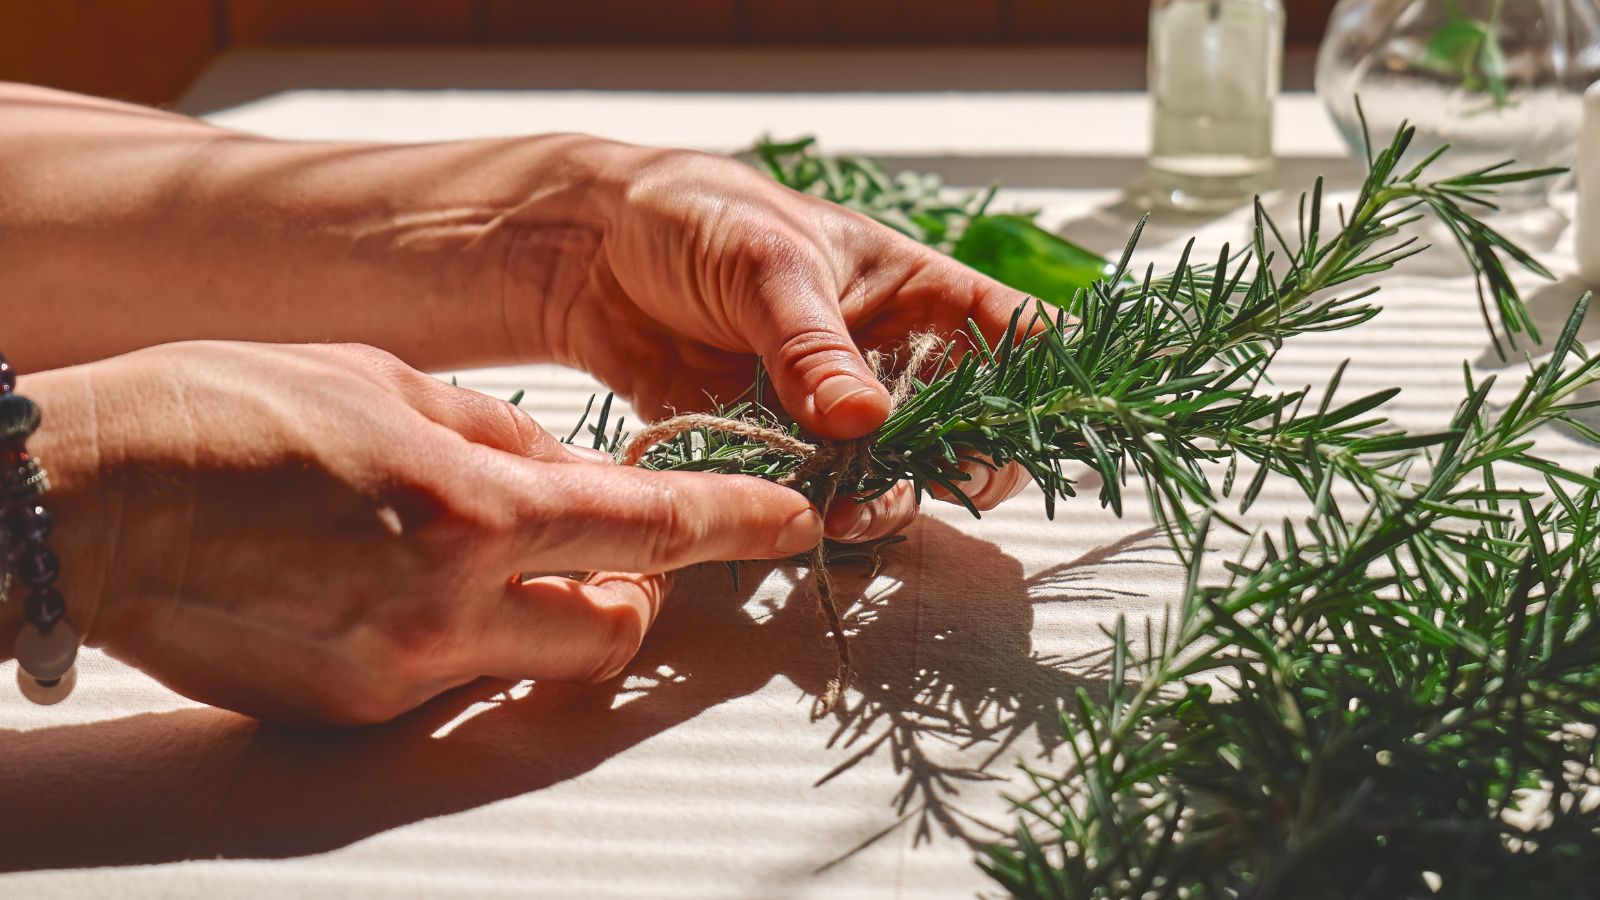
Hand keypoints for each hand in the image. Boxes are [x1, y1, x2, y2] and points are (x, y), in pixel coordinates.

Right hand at [21, 342, 820, 725]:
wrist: (93, 499)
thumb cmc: (229, 412)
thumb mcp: (388, 382)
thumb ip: (502, 435)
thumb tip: (571, 469)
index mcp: (474, 503)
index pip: (653, 528)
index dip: (739, 524)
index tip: (790, 521)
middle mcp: (452, 604)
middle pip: (616, 630)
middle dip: (631, 592)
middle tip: (602, 549)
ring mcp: (402, 672)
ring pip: (536, 663)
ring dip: (545, 614)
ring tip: (478, 556)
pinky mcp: (353, 712)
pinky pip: (453, 682)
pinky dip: (462, 635)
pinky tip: (395, 583)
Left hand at [508, 143, 1033, 540]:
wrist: (588, 252)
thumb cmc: (693, 217)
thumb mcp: (765, 263)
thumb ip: (813, 344)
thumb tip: (866, 421)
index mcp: (913, 291)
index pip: (1013, 336)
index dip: (1044, 383)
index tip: (1036, 428)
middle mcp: (888, 358)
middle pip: (968, 431)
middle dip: (959, 468)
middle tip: (921, 486)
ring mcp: (834, 410)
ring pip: (895, 477)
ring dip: (882, 502)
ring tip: (840, 510)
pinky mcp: (776, 449)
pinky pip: (815, 496)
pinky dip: (813, 514)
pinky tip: (795, 516)